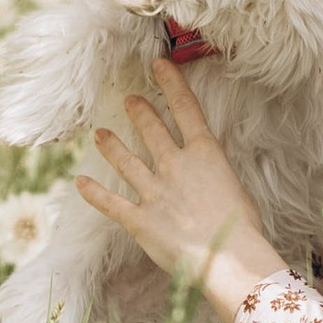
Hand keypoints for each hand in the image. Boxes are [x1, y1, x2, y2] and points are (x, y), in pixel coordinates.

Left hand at [74, 63, 285, 322]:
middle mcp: (176, 166)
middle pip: (153, 130)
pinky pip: (110, 202)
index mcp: (206, 155)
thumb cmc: (244, 230)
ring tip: (99, 134)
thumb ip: (218, 179)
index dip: (171, 84)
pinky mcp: (139, 218)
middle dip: (140, 112)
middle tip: (130, 99)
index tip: (159, 63)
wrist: (228, 259)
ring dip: (111, 146)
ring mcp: (154, 191)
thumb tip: (213, 179)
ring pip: (126, 161)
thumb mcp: (238, 191)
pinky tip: (79, 182)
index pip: (187, 109)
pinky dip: (93, 193)